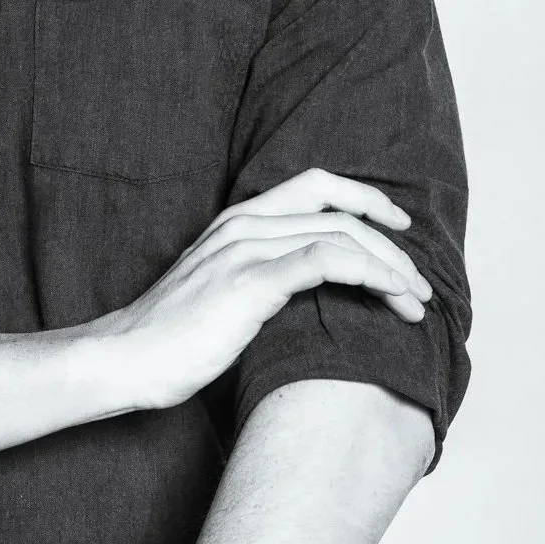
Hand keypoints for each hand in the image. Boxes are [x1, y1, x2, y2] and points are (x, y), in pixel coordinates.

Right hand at [104, 168, 431, 411]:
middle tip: (419, 282)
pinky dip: (370, 272)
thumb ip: (256, 276)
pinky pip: (327, 260)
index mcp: (236, 220)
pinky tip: (391, 296)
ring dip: (391, 265)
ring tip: (416, 301)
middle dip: (390, 241)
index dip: (364, 198)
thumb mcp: (217, 292)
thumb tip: (304, 292)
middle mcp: (243, 224)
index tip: (398, 227)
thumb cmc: (169, 338)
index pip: (314, 184)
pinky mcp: (250, 282)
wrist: (125, 359)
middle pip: (337, 208)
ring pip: (340, 233)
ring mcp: (246, 248)